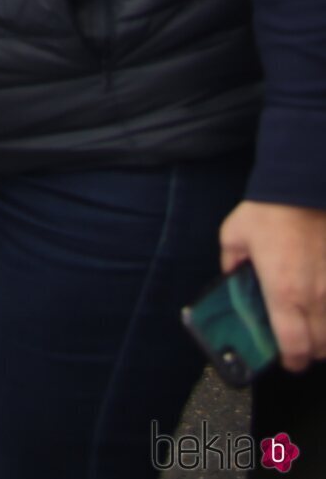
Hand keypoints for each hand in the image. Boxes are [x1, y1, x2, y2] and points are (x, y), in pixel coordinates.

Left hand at [221, 200, 325, 370]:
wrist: (302, 186)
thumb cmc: (270, 210)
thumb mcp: (235, 235)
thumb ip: (231, 262)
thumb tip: (232, 276)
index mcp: (283, 292)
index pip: (294, 347)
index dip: (290, 360)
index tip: (285, 357)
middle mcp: (315, 297)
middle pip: (320, 347)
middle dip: (308, 350)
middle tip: (297, 339)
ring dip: (325, 335)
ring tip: (314, 325)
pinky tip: (325, 304)